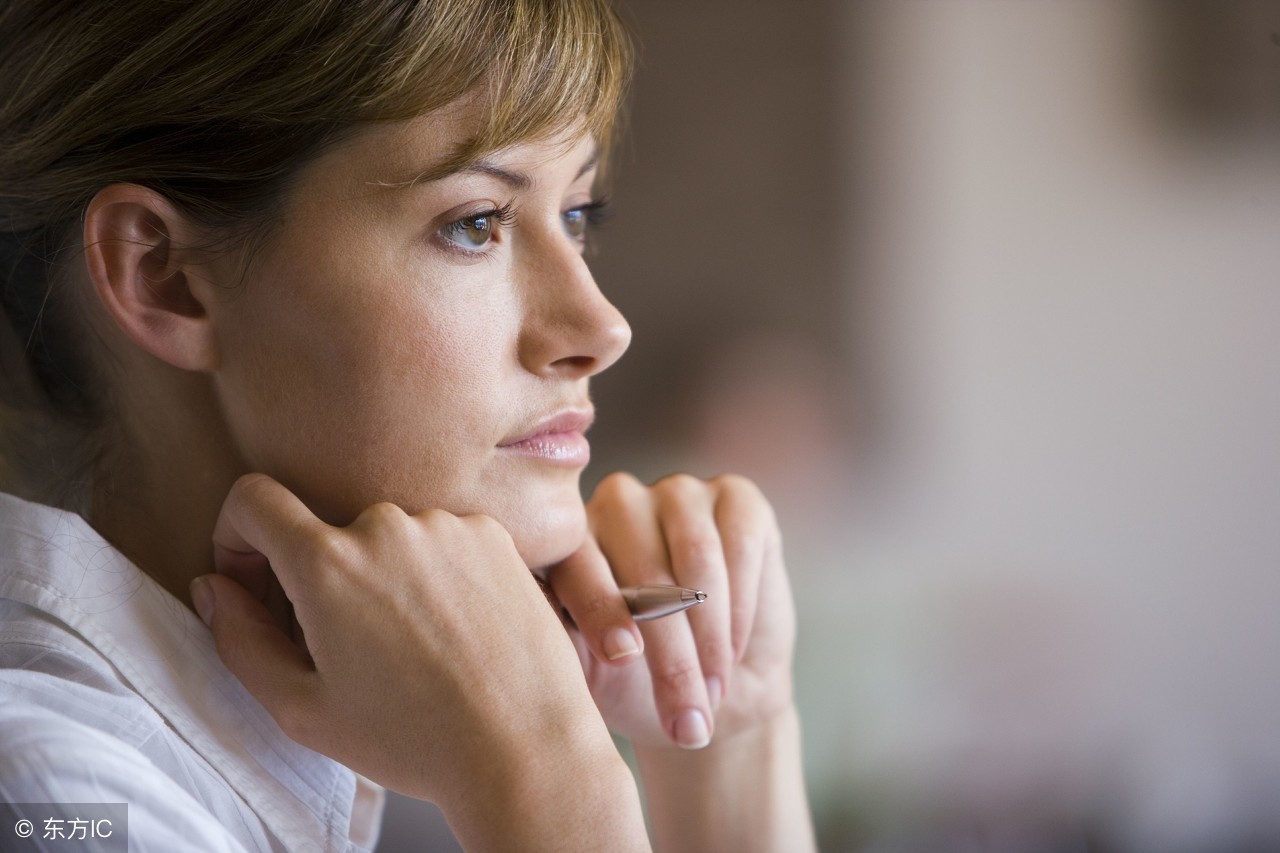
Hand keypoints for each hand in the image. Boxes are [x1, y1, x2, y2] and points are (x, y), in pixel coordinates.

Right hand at [191, 474, 622, 819]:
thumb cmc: (414, 739)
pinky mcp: (493, 534)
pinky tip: (456, 631)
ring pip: (390, 538)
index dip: (237, 537)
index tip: (254, 579)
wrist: (525, 745)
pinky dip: (438, 574)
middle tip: (349, 647)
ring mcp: (446, 524)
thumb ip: (240, 639)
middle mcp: (386, 524)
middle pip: (327, 531)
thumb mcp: (302, 709)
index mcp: (327, 563)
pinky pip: (443, 539)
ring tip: (416, 647)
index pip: (252, 500)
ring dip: (387, 577)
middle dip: (323, 579)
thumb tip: (214, 588)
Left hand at [547, 473, 796, 750]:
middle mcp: (618, 503)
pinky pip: (741, 544)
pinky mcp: (735, 496)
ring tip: (712, 693)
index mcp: (570, 540)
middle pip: (645, 570)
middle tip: (684, 717)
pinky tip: (736, 649)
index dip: (601, 608)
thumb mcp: (590, 675)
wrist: (713, 692)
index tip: (623, 656)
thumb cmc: (637, 686)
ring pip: (697, 558)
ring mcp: (677, 492)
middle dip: (669, 652)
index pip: (578, 563)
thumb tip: (525, 630)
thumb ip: (559, 643)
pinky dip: (743, 605)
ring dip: (710, 635)